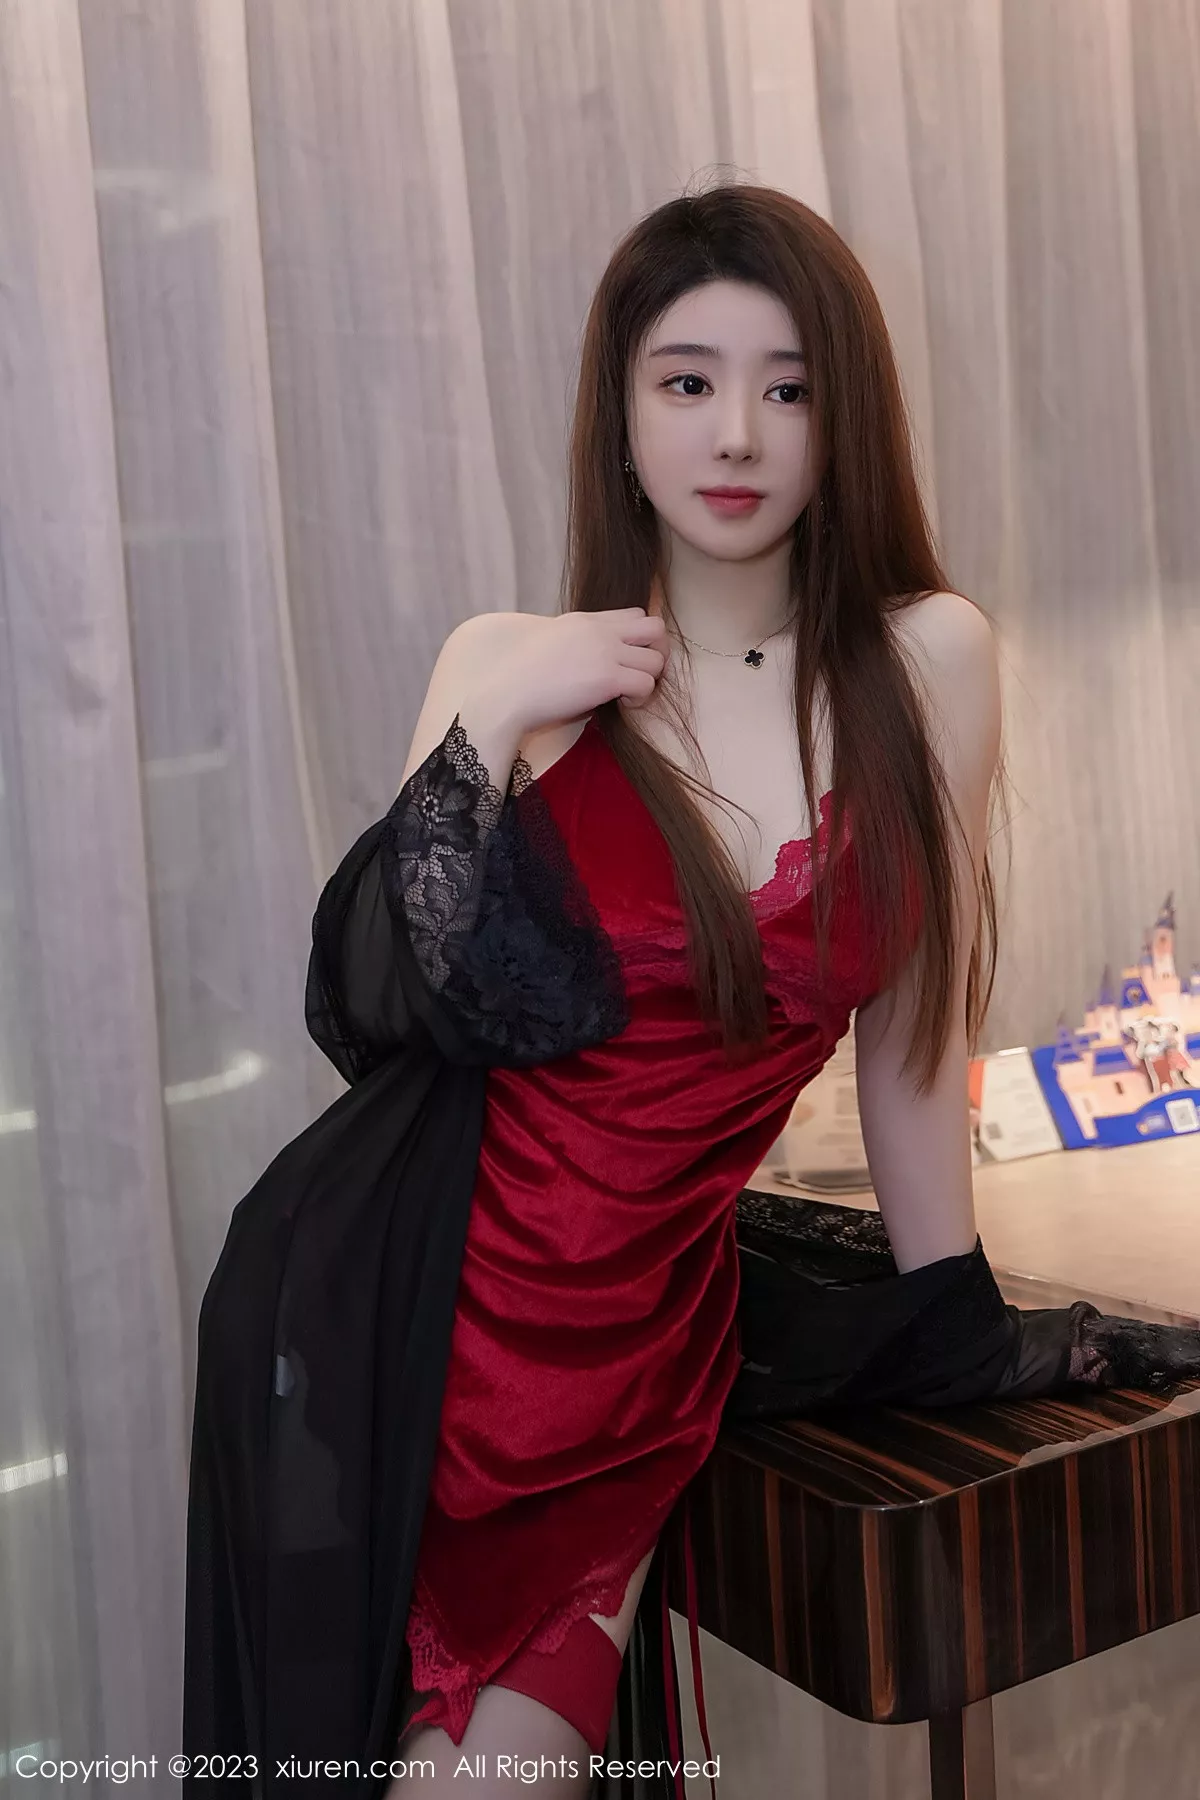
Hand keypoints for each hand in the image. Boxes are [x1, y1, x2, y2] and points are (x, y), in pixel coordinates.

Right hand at [459, 608, 669, 737]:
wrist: (508, 693)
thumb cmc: (521, 676)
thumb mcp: (549, 642)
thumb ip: (575, 641)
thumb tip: (590, 657)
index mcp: (585, 619)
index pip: (634, 614)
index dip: (639, 637)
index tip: (627, 658)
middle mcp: (600, 630)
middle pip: (655, 627)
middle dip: (656, 651)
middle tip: (641, 673)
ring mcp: (606, 652)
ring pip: (657, 659)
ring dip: (649, 679)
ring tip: (629, 694)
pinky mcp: (608, 679)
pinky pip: (647, 684)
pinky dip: (641, 698)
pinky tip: (622, 704)